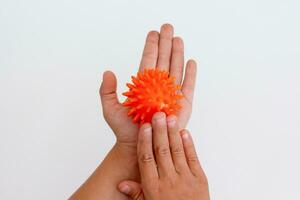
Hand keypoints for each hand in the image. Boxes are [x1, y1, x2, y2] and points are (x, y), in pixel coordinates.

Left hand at [99, 24, 196, 147]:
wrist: (139, 145)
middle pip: (163, 61)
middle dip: (165, 43)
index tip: (153, 32)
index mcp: (143, 85)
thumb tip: (108, 72)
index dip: (151, 46)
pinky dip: (190, 74)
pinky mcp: (182, 106)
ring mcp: (170, 95)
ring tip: (178, 39)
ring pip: (176, 70)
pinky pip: (187, 87)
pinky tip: (191, 61)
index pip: (148, 61)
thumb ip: (107, 91)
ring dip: (177, 54)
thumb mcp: (110, 109)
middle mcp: (158, 87)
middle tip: (168, 27)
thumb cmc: (124, 130)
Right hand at [117, 112, 208, 199]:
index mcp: (154, 187)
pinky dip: (189, 144)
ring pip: (177, 151)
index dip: (145, 141)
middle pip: (162, 151)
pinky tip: (185, 132)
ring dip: (173, 133)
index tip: (144, 127)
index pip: (146, 159)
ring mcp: (186, 178)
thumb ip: (136, 194)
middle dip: (159, 131)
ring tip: (170, 117)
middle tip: (157, 114)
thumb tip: (121, 184)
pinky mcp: (200, 179)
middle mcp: (169, 180)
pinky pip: (193, 158)